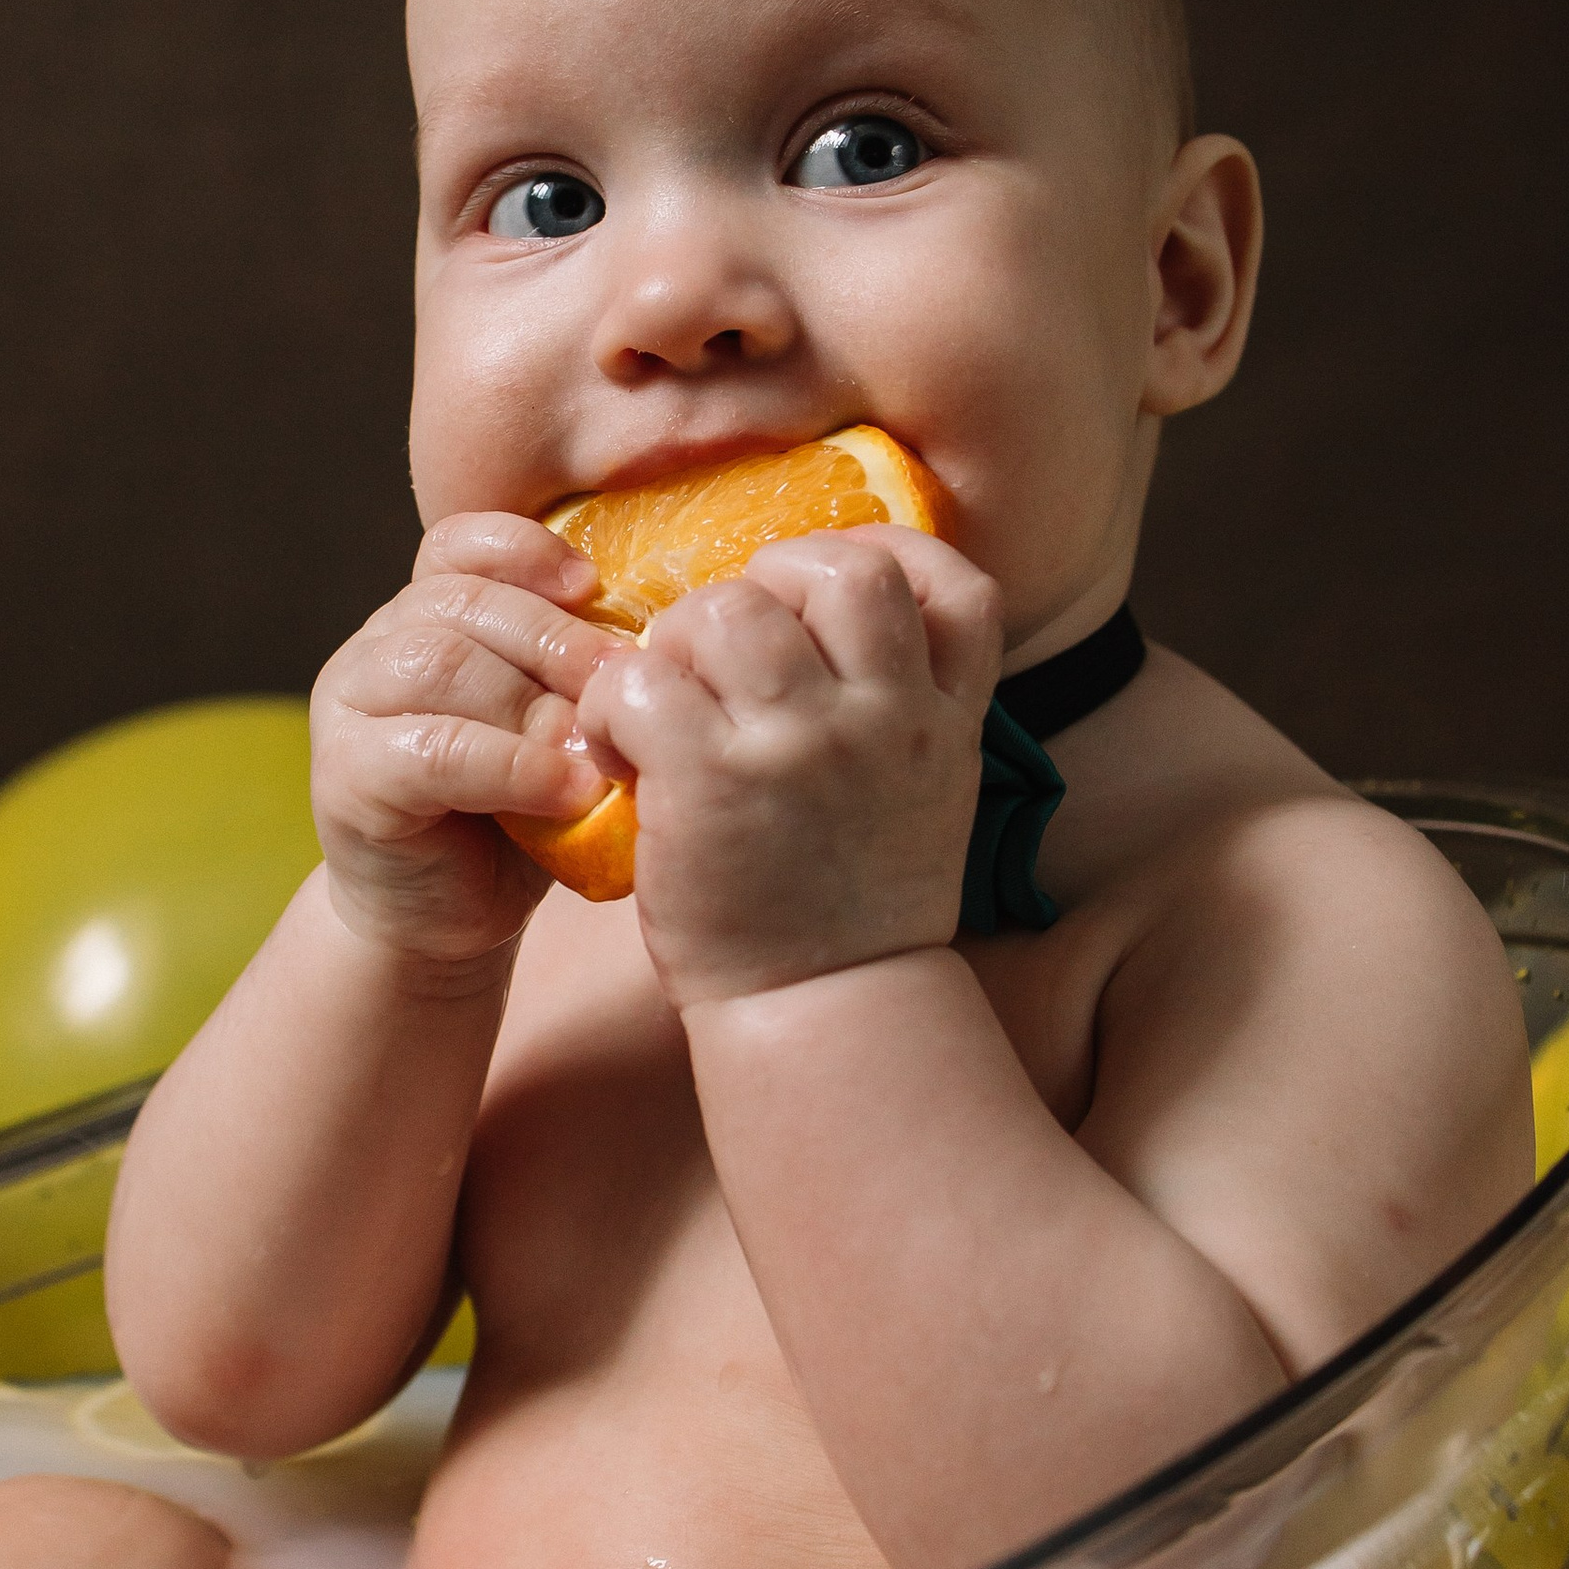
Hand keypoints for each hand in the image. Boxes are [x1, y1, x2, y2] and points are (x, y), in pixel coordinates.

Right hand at [311, 515, 627, 971]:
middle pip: (461, 602)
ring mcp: (349, 708)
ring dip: (532, 703)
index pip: (460, 547)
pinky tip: (568, 791)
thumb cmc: (515, 815)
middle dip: (554, 638)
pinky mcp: (345, 777)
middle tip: (624, 684)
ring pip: (439, 662)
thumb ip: (578, 680)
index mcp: (425, 617)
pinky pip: (431, 750)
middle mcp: (376, 648)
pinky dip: (511, 765)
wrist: (444, 919)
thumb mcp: (555, 728)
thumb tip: (654, 649)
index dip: (524, 550)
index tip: (591, 584)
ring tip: (598, 747)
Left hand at [575, 529, 1003, 1011]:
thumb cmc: (853, 904)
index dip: (889, 559)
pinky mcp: (711, 781)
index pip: (955, 586)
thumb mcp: (924, 796)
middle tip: (725, 650)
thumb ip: (899, 710)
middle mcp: (884, 720)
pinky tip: (621, 746)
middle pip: (833, 570)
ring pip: (725, 610)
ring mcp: (799, 746)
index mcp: (942, 721)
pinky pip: (641, 680)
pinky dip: (612, 701)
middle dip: (765, 584)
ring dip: (678, 639)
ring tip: (667, 698)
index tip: (827, 592)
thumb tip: (827, 626)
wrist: (823, 1009)